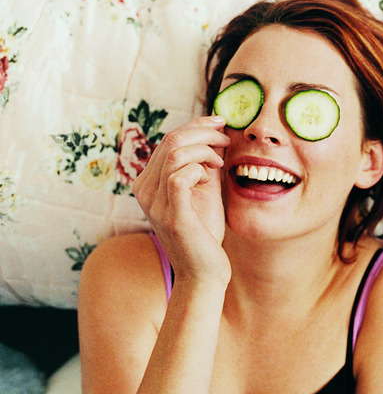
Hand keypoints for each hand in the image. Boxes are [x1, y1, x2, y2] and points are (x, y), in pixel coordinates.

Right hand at [132, 115, 231, 284]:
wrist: (204, 271)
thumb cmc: (205, 232)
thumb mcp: (204, 189)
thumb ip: (204, 164)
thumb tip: (215, 133)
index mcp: (148, 181)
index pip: (169, 139)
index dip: (196, 124)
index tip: (220, 122)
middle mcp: (145, 190)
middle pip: (171, 140)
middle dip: (204, 131)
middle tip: (226, 136)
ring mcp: (155, 203)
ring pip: (176, 152)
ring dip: (205, 148)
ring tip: (221, 160)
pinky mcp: (171, 215)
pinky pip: (180, 175)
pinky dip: (200, 168)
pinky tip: (212, 174)